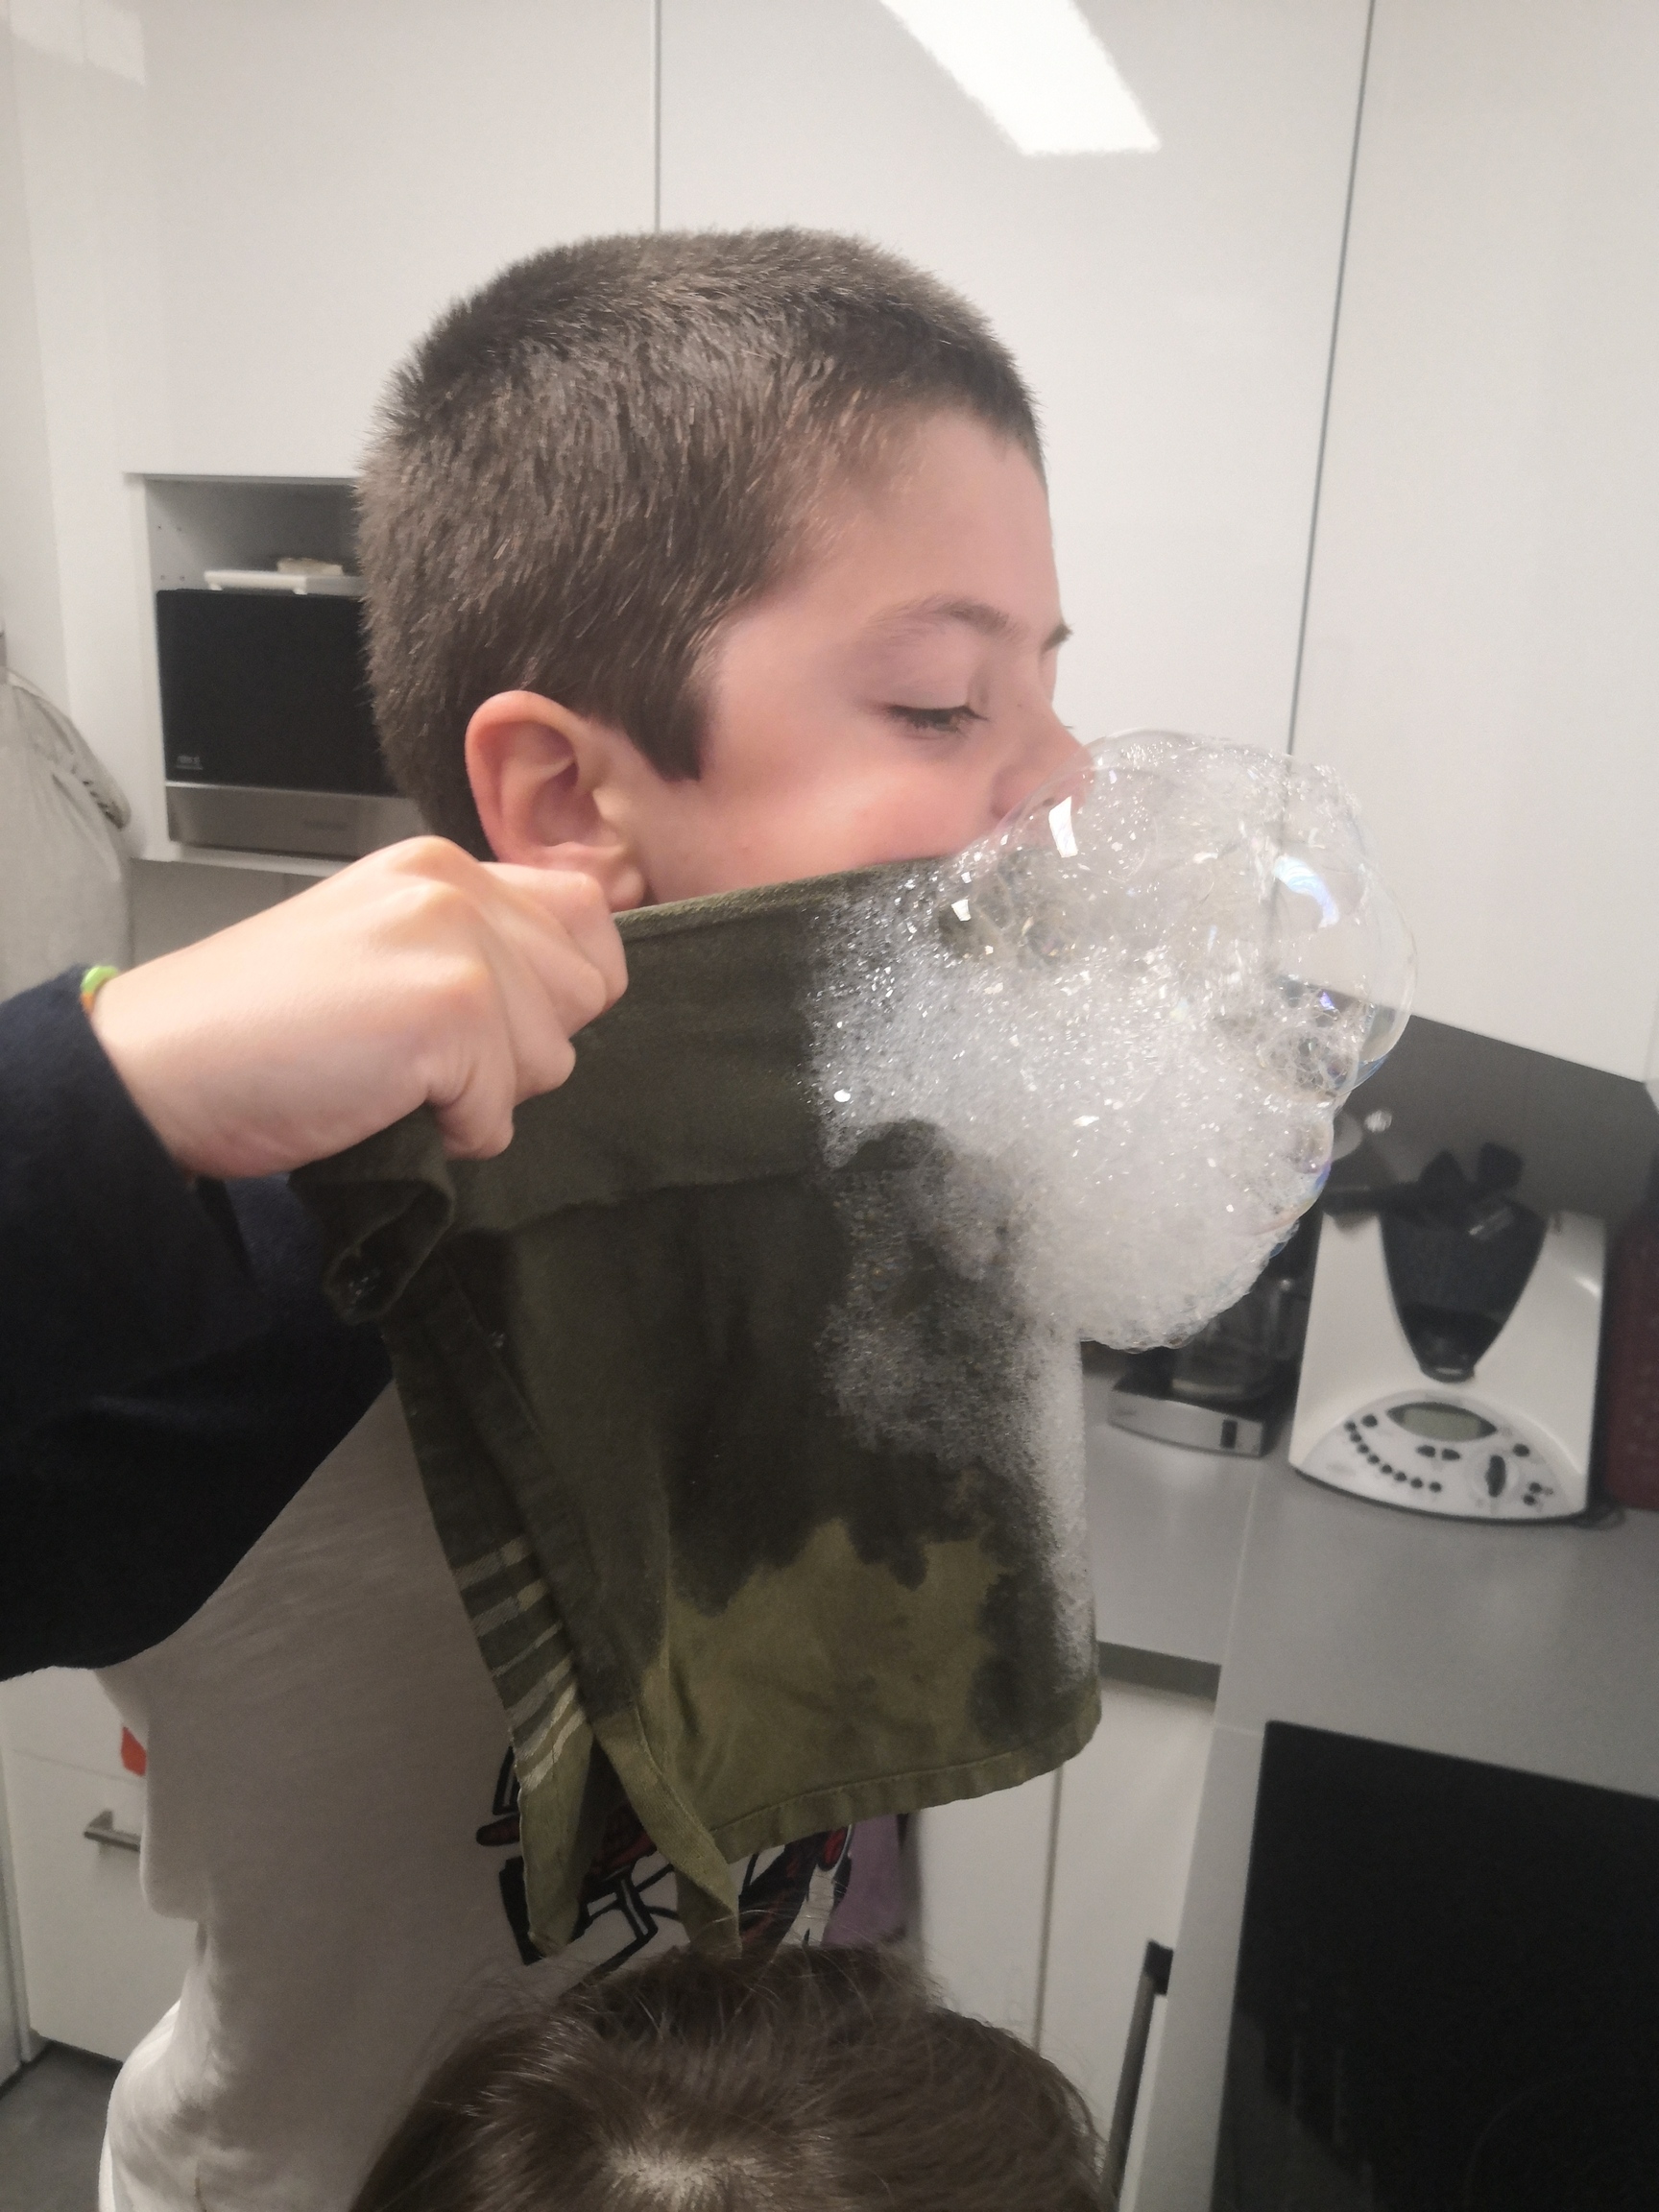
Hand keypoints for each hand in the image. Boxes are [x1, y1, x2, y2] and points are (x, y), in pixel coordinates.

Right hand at [90, 838, 626, 1176]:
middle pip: (586, 991)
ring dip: (484, 1095)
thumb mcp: (379, 947)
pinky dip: (451, 1134)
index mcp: (442, 865)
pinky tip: (379, 1102)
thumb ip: (472, 944)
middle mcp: (456, 886)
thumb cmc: (255, 1027)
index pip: (589, 918)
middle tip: (422, 1055)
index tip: (486, 1022)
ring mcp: (456, 943)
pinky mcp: (449, 1010)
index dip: (555, 989)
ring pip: (553, 1057)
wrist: (157, 1066)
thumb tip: (570, 990)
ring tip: (391, 1074)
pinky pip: (502, 1112)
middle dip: (523, 1047)